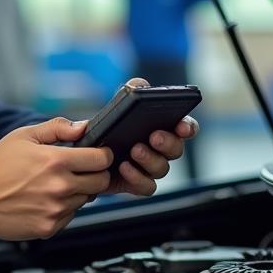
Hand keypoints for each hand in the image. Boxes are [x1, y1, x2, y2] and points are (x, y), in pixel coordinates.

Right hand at [0, 117, 112, 240]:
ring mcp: (55, 210)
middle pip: (101, 182)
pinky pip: (69, 216)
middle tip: (80, 170)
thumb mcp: (24, 136)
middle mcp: (59, 187)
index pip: (101, 160)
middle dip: (96, 174)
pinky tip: (44, 199)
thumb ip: (57, 128)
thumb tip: (83, 126)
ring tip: (53, 184)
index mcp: (55, 161)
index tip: (98, 154)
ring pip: (86, 200)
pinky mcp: (49, 227)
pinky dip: (63, 208)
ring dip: (78, 191)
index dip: (103, 155)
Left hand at [105, 77, 199, 196]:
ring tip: (134, 150)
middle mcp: (160, 149)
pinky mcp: (137, 183)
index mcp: (161, 128)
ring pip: (162, 168)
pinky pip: (147, 186)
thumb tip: (138, 86)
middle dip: (168, 142)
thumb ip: (128, 92)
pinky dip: (137, 178)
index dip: (188, 127)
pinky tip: (124, 167)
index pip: (184, 127)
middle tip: (154, 136)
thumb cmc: (105, 129)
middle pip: (176, 149)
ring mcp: (149, 168)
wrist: (85, 157)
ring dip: (150, 159)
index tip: (182, 126)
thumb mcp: (114, 107)